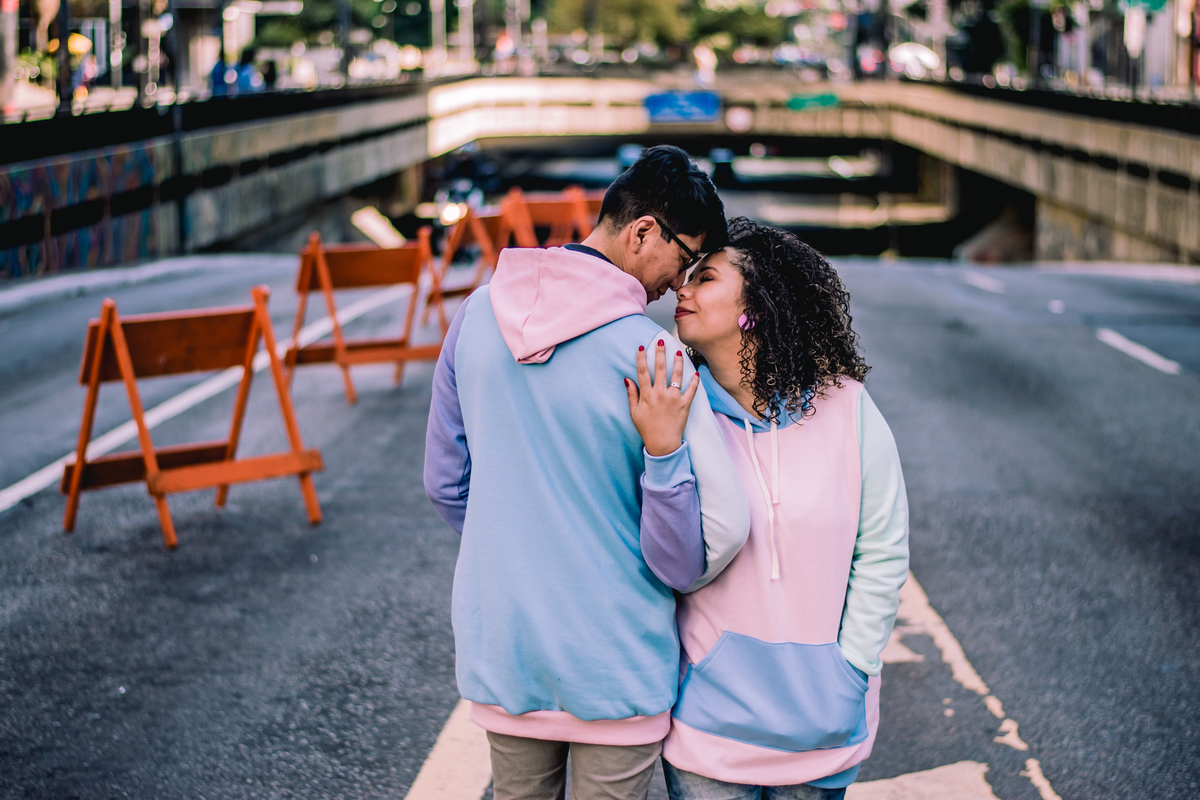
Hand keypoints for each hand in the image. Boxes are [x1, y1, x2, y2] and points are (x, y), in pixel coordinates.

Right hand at [625, 339, 699, 456]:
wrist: (663, 444)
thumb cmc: (646, 428)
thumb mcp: (634, 412)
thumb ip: (632, 394)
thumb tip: (627, 379)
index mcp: (647, 395)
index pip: (642, 372)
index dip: (641, 358)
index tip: (641, 347)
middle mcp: (660, 394)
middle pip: (659, 368)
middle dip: (660, 353)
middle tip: (661, 341)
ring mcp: (674, 399)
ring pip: (676, 375)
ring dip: (677, 362)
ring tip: (678, 351)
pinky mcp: (685, 405)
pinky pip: (691, 390)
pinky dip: (695, 381)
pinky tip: (696, 372)